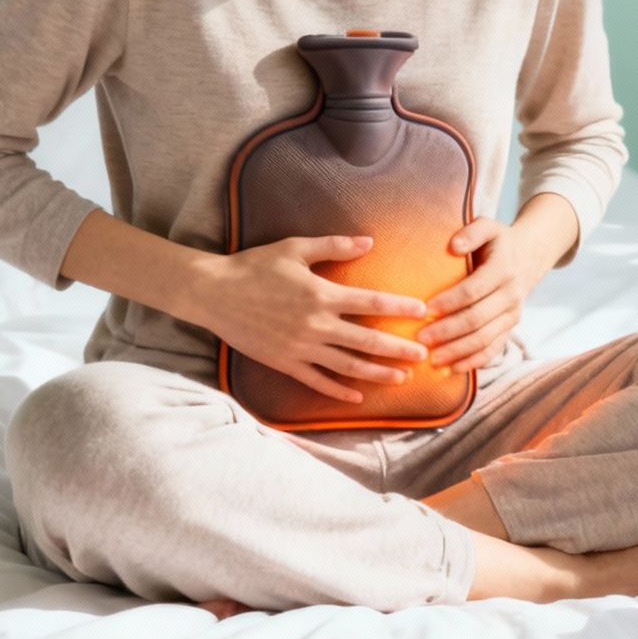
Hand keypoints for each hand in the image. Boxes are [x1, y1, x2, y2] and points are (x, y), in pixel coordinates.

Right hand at [199, 234, 429, 403]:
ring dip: (377, 373)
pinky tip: (357, 396)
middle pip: (367, 341)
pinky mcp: (285, 363)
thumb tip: (369, 241)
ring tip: (402, 378)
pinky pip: (317, 381)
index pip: (371, 303)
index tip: (422, 311)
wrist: (214, 293)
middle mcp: (316, 325)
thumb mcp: (295, 249)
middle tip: (424, 354)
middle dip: (398, 349)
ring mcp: (301, 348)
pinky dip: (339, 390)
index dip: (399, 308)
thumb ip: (334, 246)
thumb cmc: (255, 266)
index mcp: (322, 294)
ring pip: (348, 366)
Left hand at [418, 217, 545, 373]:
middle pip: (477, 318)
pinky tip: (452, 369)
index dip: (450, 301)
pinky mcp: (511, 327)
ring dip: (458, 351)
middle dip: (448, 331)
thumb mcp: (488, 226)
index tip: (425, 310)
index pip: (474, 289)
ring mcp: (513, 314)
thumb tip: (453, 246)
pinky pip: (493, 349)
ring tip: (431, 359)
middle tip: (420, 339)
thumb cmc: (498, 241)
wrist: (530, 255)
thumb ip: (471, 232)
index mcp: (503, 269)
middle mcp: (511, 294)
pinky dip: (473, 361)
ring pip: (485, 338)